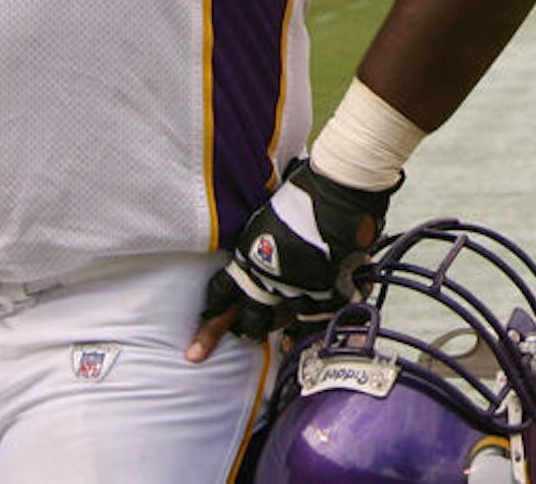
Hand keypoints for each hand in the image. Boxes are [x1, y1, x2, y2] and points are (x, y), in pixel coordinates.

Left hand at [188, 160, 393, 362]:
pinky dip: (313, 326)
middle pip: (247, 321)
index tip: (197, 342)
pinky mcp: (327, 292)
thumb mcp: (266, 218)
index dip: (209, 320)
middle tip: (227, 344)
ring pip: (282, 323)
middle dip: (238, 332)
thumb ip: (258, 244)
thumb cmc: (303, 194)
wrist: (339, 191)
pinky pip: (316, 319)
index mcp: (248, 259)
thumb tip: (257, 253)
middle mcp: (269, 281)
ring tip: (274, 341)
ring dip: (277, 332)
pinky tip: (305, 336)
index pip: (219, 296)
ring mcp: (298, 290)